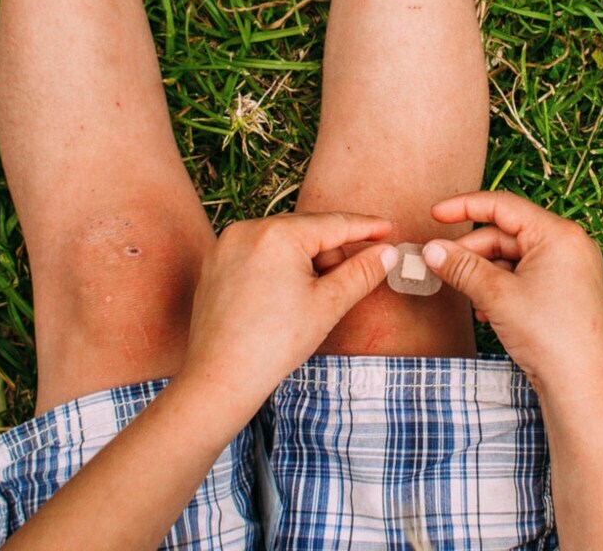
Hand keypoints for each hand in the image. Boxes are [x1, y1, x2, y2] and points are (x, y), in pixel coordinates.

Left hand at [181, 212, 396, 410]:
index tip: (388, 228)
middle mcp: (247, 229)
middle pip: (306, 232)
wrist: (220, 378)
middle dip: (330, 256)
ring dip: (304, 263)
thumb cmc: (274, 343)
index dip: (365, 227)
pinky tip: (281, 301)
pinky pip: (257, 254)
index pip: (333, 224)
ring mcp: (226, 245)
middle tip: (341, 289)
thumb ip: (361, 273)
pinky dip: (277, 269)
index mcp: (277, 234)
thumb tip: (387, 253)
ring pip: (282, 243)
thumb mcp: (328, 305)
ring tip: (305, 303)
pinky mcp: (214, 263)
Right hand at [423, 191, 602, 398]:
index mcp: (559, 234)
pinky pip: (527, 278)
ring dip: (485, 274)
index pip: (504, 206)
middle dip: (472, 251)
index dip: (465, 207)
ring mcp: (571, 270)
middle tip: (441, 267)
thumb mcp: (496, 296)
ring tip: (466, 295)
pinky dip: (502, 288)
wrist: (580, 386)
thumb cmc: (548, 336)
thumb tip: (431, 249)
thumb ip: (462, 267)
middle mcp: (570, 246)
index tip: (435, 215)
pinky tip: (486, 311)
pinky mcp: (567, 293)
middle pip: (507, 234)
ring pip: (515, 259)